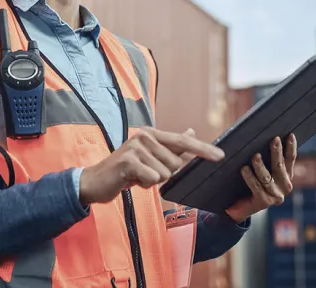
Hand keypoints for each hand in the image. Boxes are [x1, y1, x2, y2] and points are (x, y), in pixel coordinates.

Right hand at [79, 127, 224, 204]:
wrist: (95, 182)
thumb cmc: (125, 171)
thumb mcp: (150, 157)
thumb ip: (171, 146)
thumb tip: (192, 131)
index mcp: (152, 134)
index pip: (183, 141)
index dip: (203, 149)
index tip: (220, 156)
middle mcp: (144, 136)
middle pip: (175, 163)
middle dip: (164, 174)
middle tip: (145, 173)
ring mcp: (135, 147)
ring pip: (165, 173)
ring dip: (152, 181)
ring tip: (136, 176)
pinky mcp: (128, 161)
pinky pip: (153, 178)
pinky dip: (144, 185)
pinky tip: (131, 181)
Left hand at [225, 134, 296, 222]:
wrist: (242, 206)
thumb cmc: (252, 181)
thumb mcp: (262, 169)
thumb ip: (266, 157)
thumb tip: (261, 136)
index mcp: (287, 176)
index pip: (291, 159)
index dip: (291, 147)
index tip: (290, 134)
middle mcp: (285, 186)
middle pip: (279, 166)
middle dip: (277, 152)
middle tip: (274, 139)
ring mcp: (276, 195)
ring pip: (267, 177)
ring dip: (260, 166)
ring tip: (255, 156)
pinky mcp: (264, 202)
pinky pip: (256, 187)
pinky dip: (250, 177)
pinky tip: (244, 169)